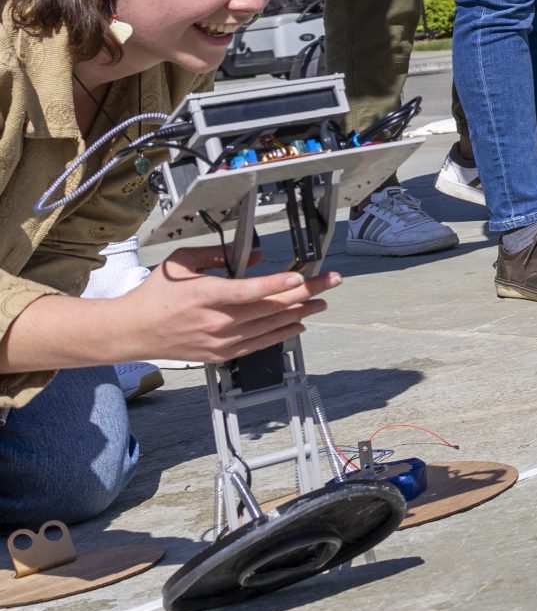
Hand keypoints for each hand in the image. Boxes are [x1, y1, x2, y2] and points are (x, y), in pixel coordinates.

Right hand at [112, 246, 338, 363]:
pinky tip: (299, 325)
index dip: (279, 283)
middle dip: (306, 292)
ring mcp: (220, 341)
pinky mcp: (219, 355)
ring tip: (322, 302)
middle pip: (270, 307)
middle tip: (330, 282)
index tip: (302, 275)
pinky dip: (281, 335)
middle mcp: (217, 321)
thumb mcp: (182, 262)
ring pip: (270, 327)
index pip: (251, 290)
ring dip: (301, 313)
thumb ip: (218, 254)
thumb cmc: (156, 293)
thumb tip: (258, 256)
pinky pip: (258, 345)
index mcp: (207, 295)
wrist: (132, 331)